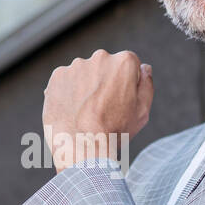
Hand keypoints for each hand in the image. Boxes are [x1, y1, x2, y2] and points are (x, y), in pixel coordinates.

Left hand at [42, 50, 152, 172]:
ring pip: (84, 73)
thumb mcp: (142, 111)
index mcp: (124, 63)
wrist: (82, 147)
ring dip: (85, 87)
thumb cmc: (115, 132)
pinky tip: (72, 110)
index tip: (120, 100)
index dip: (126, 84)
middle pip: (105, 66)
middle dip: (105, 82)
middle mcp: (100, 57)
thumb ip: (146, 85)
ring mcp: (76, 66)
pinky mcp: (58, 76)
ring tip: (85, 112)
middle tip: (102, 108)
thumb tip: (144, 68)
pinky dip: (68, 92)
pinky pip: (65, 81)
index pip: (129, 65)